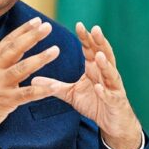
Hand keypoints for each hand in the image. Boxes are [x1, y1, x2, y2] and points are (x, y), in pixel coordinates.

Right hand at [0, 17, 59, 148]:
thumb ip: (1, 65)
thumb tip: (19, 55)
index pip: (8, 41)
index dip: (22, 30)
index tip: (36, 21)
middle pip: (14, 49)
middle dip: (31, 36)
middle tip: (47, 26)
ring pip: (21, 68)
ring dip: (39, 58)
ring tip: (55, 50)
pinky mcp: (4, 101)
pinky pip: (25, 94)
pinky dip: (39, 91)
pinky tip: (52, 87)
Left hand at [32, 22, 141, 148]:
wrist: (112, 123)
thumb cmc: (94, 103)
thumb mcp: (71, 93)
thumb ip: (55, 85)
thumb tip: (33, 79)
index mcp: (94, 69)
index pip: (91, 49)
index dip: (86, 38)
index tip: (79, 24)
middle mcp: (105, 74)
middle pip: (104, 54)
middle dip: (100, 42)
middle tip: (95, 29)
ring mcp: (112, 87)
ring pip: (110, 73)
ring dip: (104, 64)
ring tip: (98, 55)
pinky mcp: (115, 102)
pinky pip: (110, 95)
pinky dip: (104, 91)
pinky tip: (98, 87)